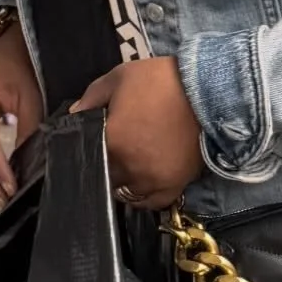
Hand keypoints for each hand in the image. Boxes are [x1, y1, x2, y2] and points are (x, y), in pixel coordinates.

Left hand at [73, 57, 202, 209]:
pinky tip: (143, 183)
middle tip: (113, 151)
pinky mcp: (175, 185)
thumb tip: (74, 115)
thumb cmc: (159, 81)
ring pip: (127, 194)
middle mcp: (129, 168)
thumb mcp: (118, 78)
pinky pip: (153, 203)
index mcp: (110, 142)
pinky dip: (145, 196)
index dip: (87, 150)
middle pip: (105, 178)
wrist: (207, 90)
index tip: (92, 143)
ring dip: (123, 182)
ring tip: (128, 166)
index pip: (87, 157)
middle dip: (105, 165)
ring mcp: (152, 180)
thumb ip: (91, 98)